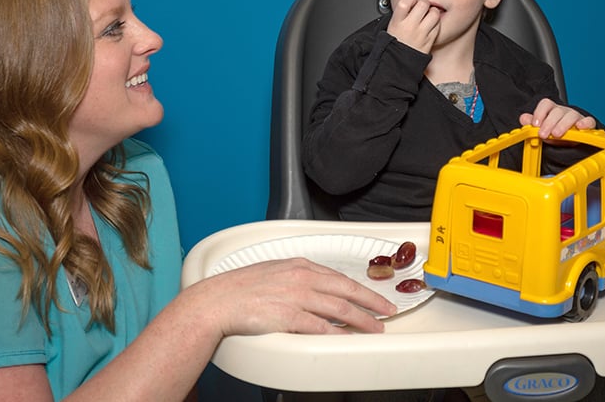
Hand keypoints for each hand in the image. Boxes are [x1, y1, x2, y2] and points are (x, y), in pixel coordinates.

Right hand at [196, 258, 396, 336]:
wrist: (216, 300)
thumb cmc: (240, 289)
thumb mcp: (274, 273)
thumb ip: (297, 278)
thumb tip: (316, 290)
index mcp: (299, 265)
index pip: (339, 277)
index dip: (361, 289)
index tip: (374, 297)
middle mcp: (301, 278)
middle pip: (347, 291)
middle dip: (372, 302)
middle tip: (388, 311)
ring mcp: (296, 296)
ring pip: (340, 309)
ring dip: (362, 320)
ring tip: (375, 328)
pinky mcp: (288, 315)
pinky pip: (319, 326)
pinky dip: (336, 333)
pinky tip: (346, 338)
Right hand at [386, 0, 440, 53]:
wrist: (398, 61)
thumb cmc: (395, 42)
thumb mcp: (392, 25)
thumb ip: (402, 12)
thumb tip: (413, 0)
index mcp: (397, 21)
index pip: (407, 1)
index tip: (412, 1)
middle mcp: (409, 26)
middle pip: (423, 4)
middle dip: (424, 4)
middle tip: (422, 8)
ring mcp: (420, 34)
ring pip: (434, 13)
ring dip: (432, 12)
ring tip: (427, 17)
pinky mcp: (429, 40)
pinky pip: (438, 26)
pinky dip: (436, 24)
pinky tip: (430, 26)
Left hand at [520, 98, 595, 139]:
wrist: (572, 140)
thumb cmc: (555, 132)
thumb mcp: (541, 129)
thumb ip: (531, 124)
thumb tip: (523, 119)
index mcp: (552, 110)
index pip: (545, 104)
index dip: (539, 113)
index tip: (535, 124)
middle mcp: (564, 111)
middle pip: (557, 111)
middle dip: (548, 123)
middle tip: (543, 134)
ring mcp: (576, 117)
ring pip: (571, 116)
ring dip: (562, 125)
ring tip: (556, 134)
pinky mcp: (587, 124)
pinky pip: (588, 121)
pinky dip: (585, 123)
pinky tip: (580, 127)